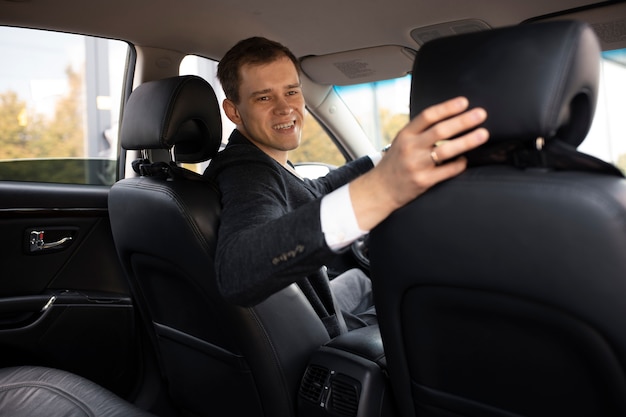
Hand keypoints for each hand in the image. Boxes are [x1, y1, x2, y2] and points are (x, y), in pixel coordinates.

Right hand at [349, 96, 488, 230]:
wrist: (380, 189)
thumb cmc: (395, 163)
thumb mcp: (402, 142)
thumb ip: (420, 131)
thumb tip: (450, 118)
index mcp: (406, 134)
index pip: (428, 116)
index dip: (447, 108)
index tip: (464, 102)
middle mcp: (410, 148)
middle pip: (440, 131)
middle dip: (463, 121)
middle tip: (480, 114)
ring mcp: (417, 165)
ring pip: (445, 150)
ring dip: (467, 141)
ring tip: (482, 134)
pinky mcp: (423, 181)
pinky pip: (447, 171)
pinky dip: (459, 164)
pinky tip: (466, 159)